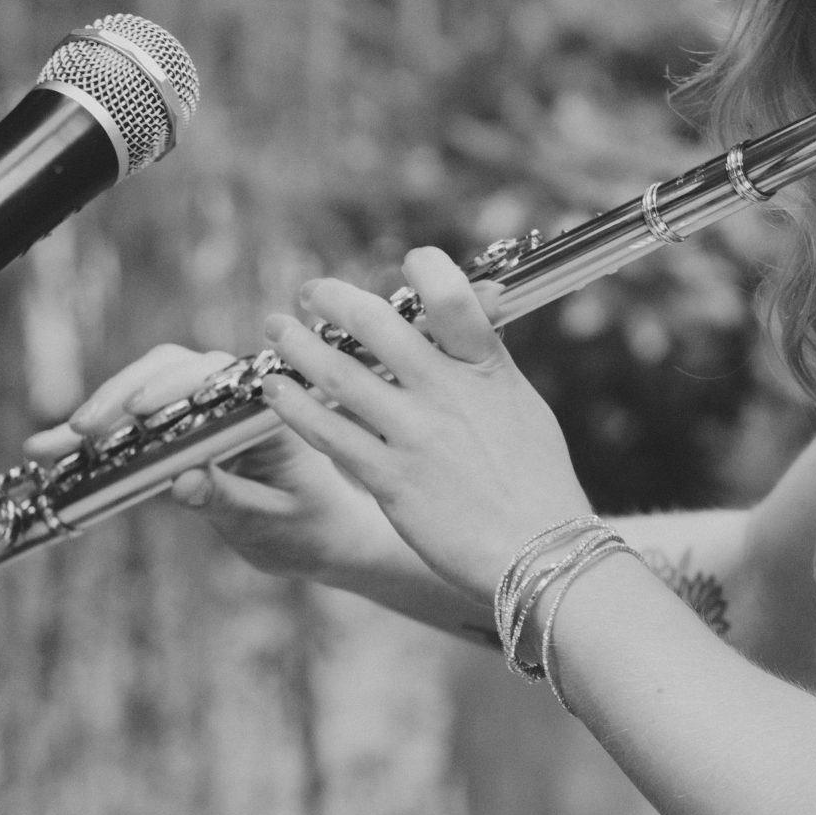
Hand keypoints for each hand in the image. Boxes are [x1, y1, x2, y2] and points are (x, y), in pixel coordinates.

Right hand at [27, 342, 424, 589]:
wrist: (325, 534)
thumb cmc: (308, 526)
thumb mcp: (271, 522)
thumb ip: (229, 500)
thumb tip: (181, 483)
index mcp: (269, 410)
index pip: (215, 380)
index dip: (172, 388)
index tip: (139, 410)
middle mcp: (237, 396)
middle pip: (171, 370)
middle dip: (120, 396)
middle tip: (79, 431)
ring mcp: (208, 408)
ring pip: (147, 389)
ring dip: (100, 412)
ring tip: (50, 444)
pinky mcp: (185, 428)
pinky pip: (140, 421)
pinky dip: (102, 434)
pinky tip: (59, 449)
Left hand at [262, 247, 591, 604]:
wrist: (540, 551)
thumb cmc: (538, 479)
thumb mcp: (522, 405)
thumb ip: (488, 364)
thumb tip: (472, 321)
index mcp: (487, 368)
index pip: (452, 295)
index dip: (426, 268)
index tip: (407, 262)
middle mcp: (447, 393)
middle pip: (377, 325)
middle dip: (334, 300)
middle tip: (311, 292)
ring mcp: (415, 435)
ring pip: (338, 374)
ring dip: (297, 345)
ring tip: (275, 330)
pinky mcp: (389, 478)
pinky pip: (328, 432)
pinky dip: (294, 404)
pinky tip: (275, 390)